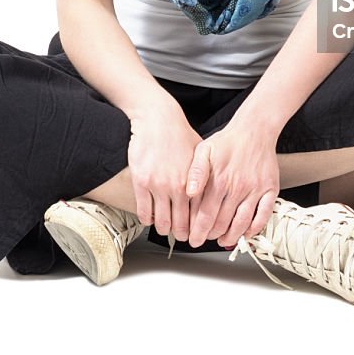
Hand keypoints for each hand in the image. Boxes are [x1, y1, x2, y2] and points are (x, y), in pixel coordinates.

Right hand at [127, 105, 201, 242]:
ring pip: (161, 222)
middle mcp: (177, 186)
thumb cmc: (179, 133)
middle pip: (180, 224)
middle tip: (181, 235)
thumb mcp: (201, 154)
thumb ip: (205, 176)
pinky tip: (149, 217)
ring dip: (163, 228)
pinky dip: (146, 219)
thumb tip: (212, 193)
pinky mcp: (141, 182)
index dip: (197, 228)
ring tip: (164, 227)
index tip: (196, 233)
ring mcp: (158, 186)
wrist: (157, 118)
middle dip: (181, 234)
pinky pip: (143, 212)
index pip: (198, 216)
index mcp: (194, 181)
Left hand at [185, 123, 279, 247]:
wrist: (254, 129)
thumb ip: (195, 171)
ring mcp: (255, 189)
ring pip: (242, 223)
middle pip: (223, 222)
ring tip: (222, 240)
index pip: (205, 214)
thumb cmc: (227, 141)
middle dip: (211, 236)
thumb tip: (189, 192)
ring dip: (231, 236)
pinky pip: (264, 216)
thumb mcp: (204, 150)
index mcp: (219, 179)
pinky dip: (255, 229)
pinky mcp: (270, 189)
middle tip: (205, 240)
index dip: (198, 231)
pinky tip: (246, 233)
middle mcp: (238, 187)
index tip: (193, 239)